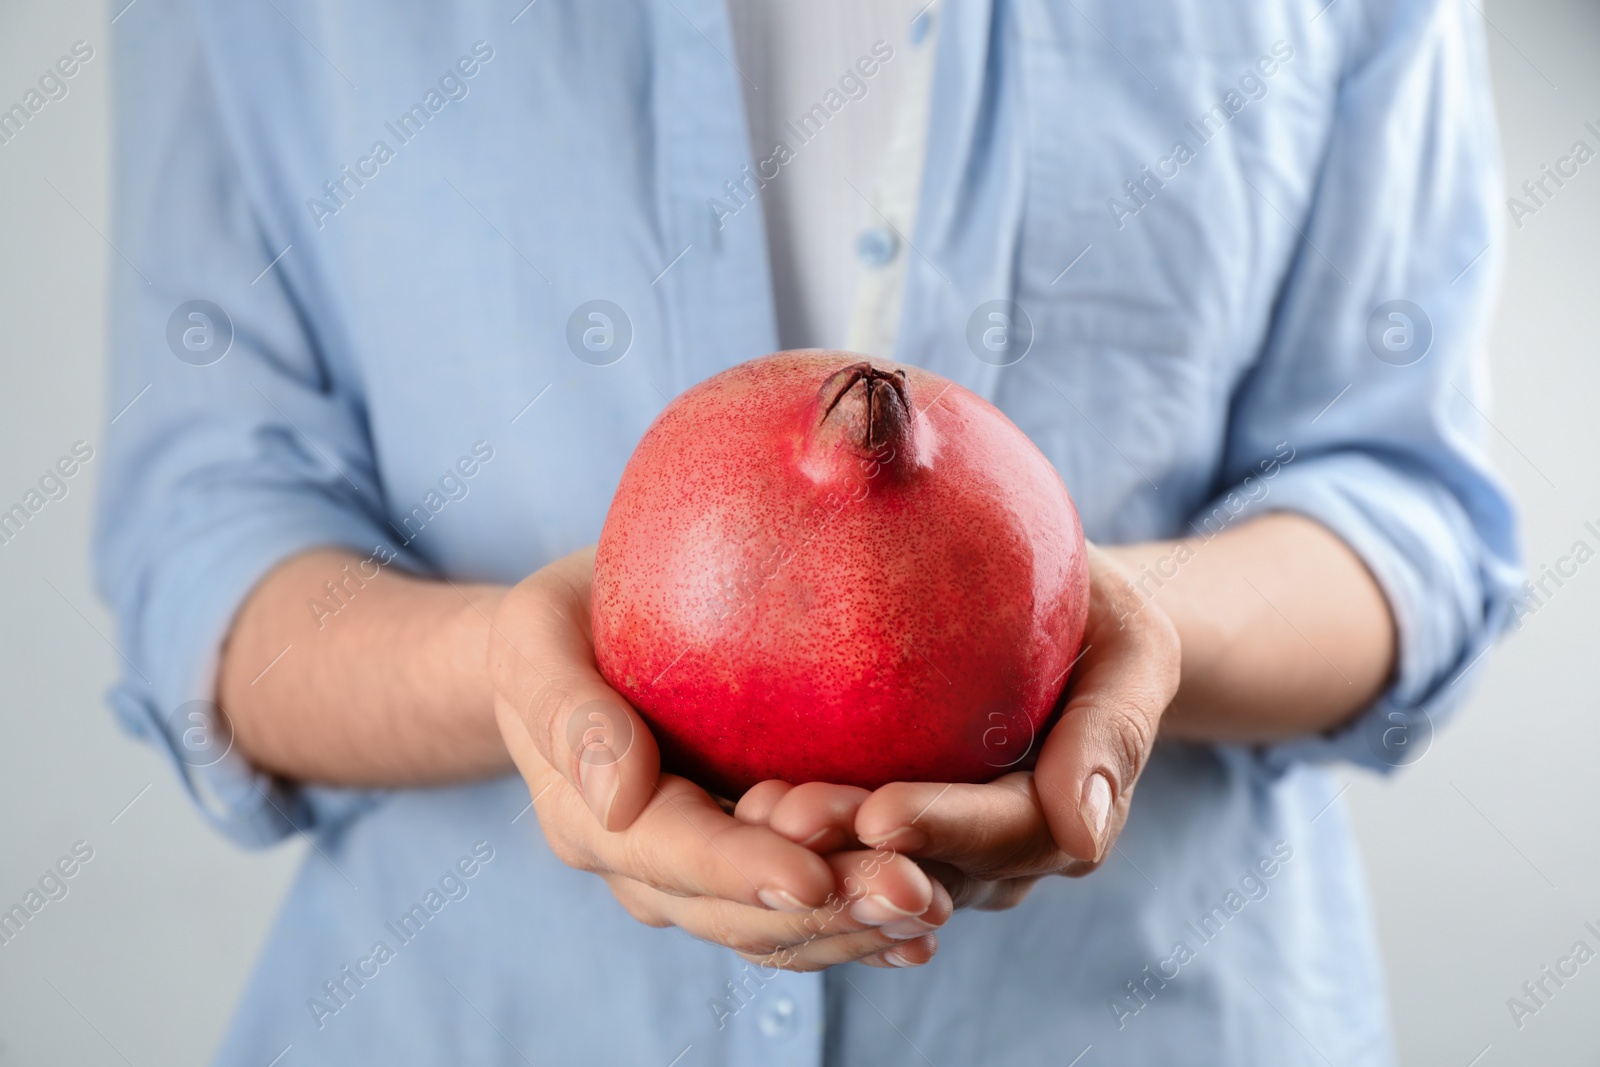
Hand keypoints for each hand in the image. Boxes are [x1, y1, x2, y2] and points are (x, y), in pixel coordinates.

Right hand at [488, 547, 951, 969]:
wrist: (574, 645)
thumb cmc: (562, 625)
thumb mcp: (535, 637)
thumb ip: (565, 707)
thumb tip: (619, 792)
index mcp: (595, 818)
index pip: (674, 854)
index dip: (743, 872)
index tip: (813, 875)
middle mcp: (651, 869)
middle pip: (741, 912)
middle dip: (828, 911)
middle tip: (917, 894)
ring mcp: (703, 879)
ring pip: (780, 929)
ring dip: (858, 926)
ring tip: (937, 906)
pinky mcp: (750, 867)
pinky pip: (804, 915)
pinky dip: (860, 928)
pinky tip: (925, 930)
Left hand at [747, 544, 1179, 909]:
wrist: (1053, 612)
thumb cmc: (1093, 614)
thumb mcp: (1131, 649)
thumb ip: (1114, 727)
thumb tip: (1086, 831)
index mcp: (1060, 818)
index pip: (1008, 835)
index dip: (946, 830)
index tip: (880, 812)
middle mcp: (991, 856)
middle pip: (923, 870)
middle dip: (853, 857)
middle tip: (781, 817)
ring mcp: (929, 851)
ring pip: (864, 877)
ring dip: (805, 855)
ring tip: (747, 811)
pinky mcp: (869, 832)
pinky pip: (827, 856)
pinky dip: (782, 844)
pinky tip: (726, 810)